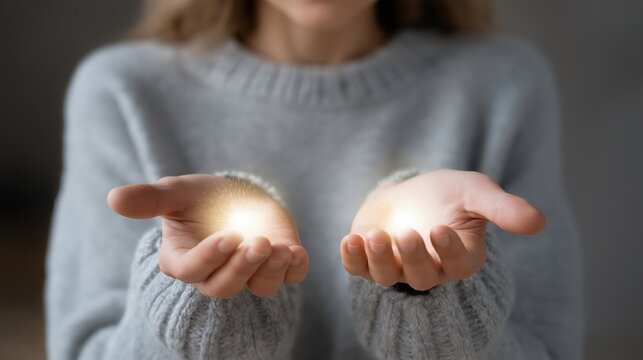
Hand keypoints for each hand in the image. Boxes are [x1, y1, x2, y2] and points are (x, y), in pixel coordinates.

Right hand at [108, 174, 307, 297]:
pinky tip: (298, 253)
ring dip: (271, 271)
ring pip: (258, 286)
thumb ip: (150, 199)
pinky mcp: (276, 267)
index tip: (228, 237)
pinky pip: (287, 278)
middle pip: (224, 286)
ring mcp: (248, 272)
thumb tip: (113, 199)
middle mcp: (215, 273)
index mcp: (184, 259)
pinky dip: (294, 269)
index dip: (209, 258)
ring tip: (282, 249)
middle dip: (242, 268)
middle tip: (259, 243)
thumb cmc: (201, 197)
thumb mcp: (176, 193)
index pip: (192, 270)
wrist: (236, 196)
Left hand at [340, 169, 544, 290]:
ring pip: (387, 276)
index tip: (440, 229)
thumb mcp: (476, 192)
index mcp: (459, 257)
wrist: (412, 191)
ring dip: (379, 259)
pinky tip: (350, 241)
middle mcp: (428, 269)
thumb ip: (503, 207)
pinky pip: (359, 268)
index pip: (457, 264)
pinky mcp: (369, 260)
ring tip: (376, 235)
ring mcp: (396, 267)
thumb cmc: (449, 193)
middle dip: (413, 256)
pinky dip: (353, 258)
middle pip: (421, 276)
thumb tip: (539, 223)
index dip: (448, 251)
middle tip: (407, 234)